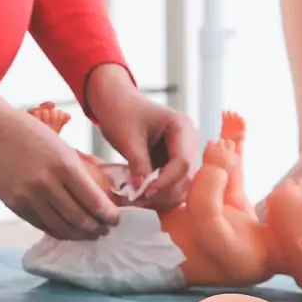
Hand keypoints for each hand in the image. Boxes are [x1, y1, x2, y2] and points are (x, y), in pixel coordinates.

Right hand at [0, 92, 122, 240]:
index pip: (93, 200)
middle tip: (105, 230)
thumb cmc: (28, 132)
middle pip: (79, 218)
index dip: (108, 215)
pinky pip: (41, 225)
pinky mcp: (15, 204)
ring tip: (89, 234)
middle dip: (96, 228)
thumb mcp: (60, 144)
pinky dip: (58, 231)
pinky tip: (67, 231)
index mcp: (64, 164)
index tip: (116, 219)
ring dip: (79, 234)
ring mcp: (29, 196)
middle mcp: (47, 183)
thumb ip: (78, 168)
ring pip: (61, 226)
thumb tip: (101, 187)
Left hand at [82, 66, 197, 210]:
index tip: (146, 193)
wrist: (114, 100)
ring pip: (180, 183)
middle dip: (164, 191)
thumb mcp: (127, 137)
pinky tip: (142, 196)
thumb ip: (138, 163)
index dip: (165, 181)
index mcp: (182, 126)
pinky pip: (171, 182)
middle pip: (185, 175)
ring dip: (162, 195)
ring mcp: (181, 152)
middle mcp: (188, 140)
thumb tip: (143, 191)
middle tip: (141, 201)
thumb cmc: (120, 110)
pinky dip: (158, 192)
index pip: (182, 162)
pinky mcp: (171, 162)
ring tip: (140, 200)